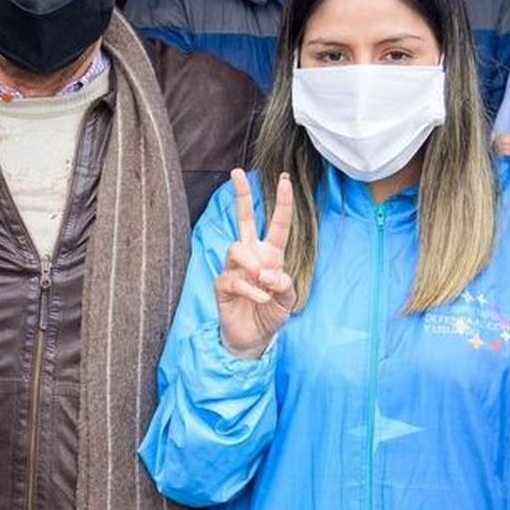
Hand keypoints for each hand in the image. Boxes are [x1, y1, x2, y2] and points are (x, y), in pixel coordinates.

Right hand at [216, 169, 294, 359]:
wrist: (253, 338)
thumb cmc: (271, 314)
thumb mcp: (288, 299)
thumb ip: (283, 282)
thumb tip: (266, 271)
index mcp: (271, 254)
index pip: (277, 224)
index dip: (282, 202)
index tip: (284, 179)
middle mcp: (251, 256)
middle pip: (243, 219)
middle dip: (241, 195)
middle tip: (237, 172)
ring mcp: (234, 268)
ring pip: (236, 247)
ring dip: (252, 264)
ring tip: (262, 283)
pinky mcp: (222, 283)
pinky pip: (233, 277)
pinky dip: (250, 289)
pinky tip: (260, 300)